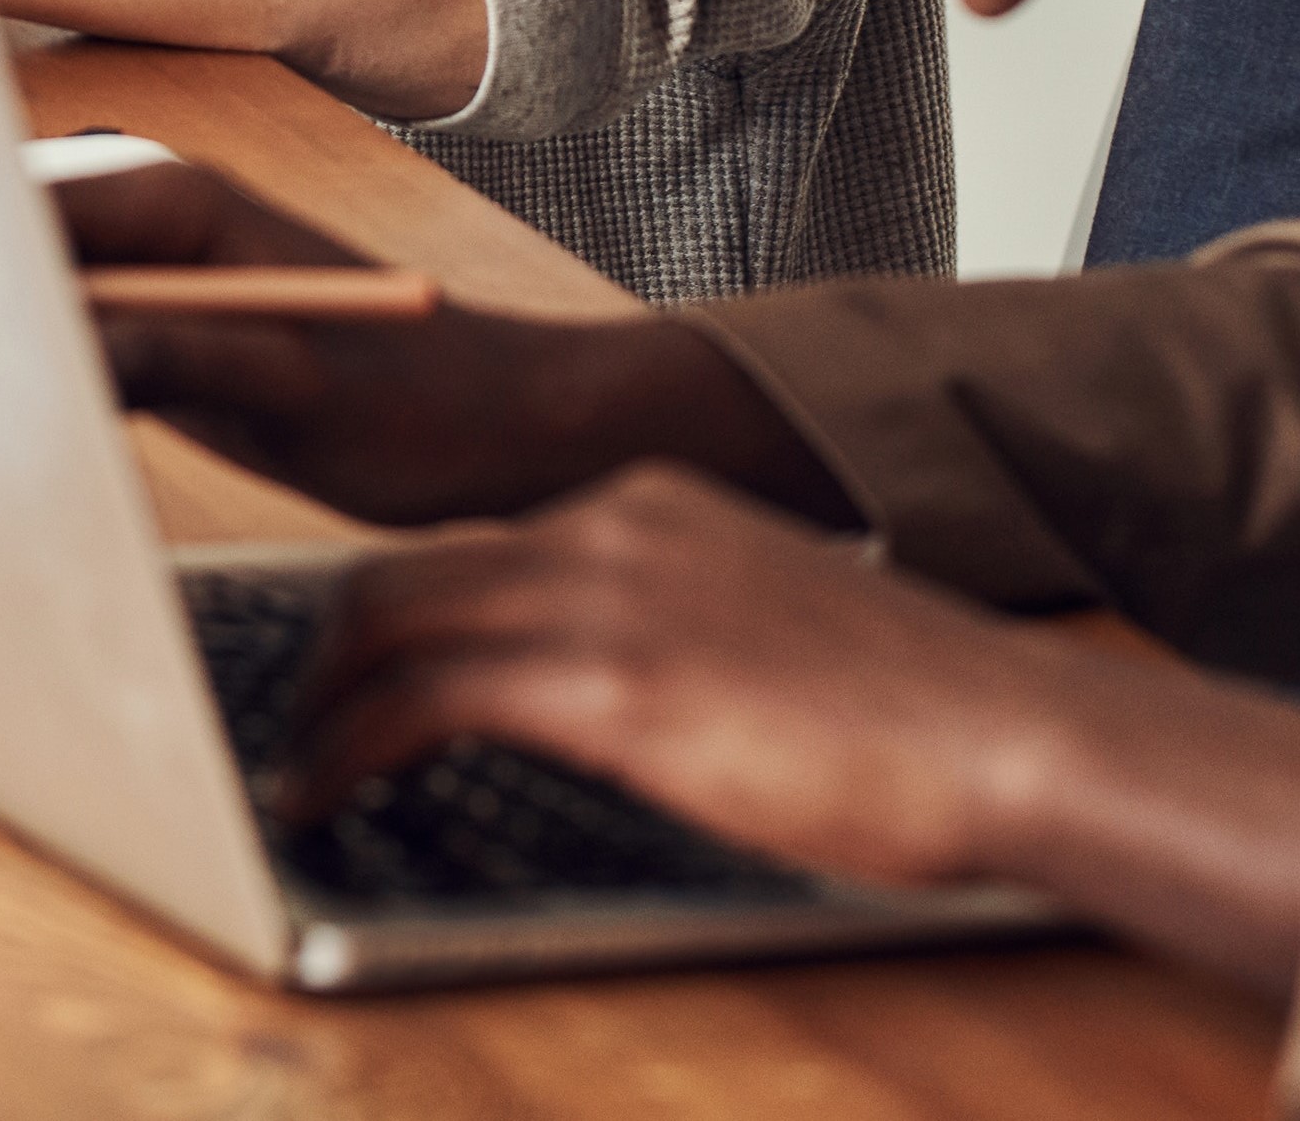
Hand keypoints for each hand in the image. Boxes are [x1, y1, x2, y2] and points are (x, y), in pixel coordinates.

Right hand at [62, 156, 841, 529]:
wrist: (520, 431)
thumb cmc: (426, 404)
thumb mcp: (285, 387)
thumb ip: (160, 351)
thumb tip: (42, 348)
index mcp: (170, 200)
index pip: (6, 208)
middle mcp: (148, 219)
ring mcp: (153, 278)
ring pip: (24, 299)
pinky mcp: (165, 336)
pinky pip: (65, 345)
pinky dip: (32, 384)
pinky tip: (6, 435)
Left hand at [277, 466, 1299, 996]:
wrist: (1006, 732)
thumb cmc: (912, 717)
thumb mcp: (764, 636)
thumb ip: (672, 638)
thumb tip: (610, 695)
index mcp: (651, 505)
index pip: (475, 541)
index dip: (395, 610)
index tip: (350, 667)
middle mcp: (611, 524)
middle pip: (404, 566)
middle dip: (325, 647)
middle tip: (295, 720)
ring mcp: (606, 594)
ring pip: (390, 618)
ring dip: (318, 701)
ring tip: (293, 770)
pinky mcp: (609, 681)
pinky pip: (422, 697)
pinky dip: (348, 745)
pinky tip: (322, 794)